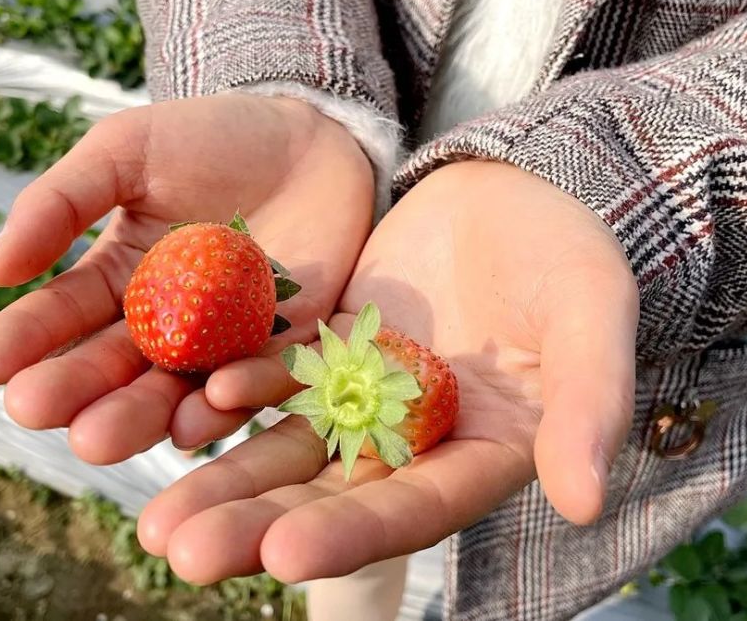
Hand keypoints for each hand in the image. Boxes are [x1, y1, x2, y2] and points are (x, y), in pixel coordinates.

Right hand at [0, 94, 373, 462]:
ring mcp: (224, 341)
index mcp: (118, 278)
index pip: (61, 316)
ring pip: (175, 391)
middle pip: (112, 368)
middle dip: (72, 391)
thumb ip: (62, 202)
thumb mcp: (126, 151)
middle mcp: (165, 323)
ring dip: (136, 417)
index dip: (20, 340)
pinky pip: (255, 383)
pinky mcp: (286, 347)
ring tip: (98, 437)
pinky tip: (195, 416)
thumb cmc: (214, 137)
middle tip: (32, 409)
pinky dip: (227, 401)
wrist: (314, 135)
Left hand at [136, 160, 638, 583]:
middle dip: (258, 527)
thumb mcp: (592, 312)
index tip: (285, 556)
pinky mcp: (330, 354)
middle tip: (179, 552)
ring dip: (225, 484)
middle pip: (332, 498)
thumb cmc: (567, 250)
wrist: (510, 189)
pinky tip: (185, 406)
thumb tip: (586, 503)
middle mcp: (416, 443)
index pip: (415, 508)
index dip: (354, 533)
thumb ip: (589, 401)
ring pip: (289, 452)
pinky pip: (276, 381)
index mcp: (482, 453)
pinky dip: (233, 396)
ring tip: (154, 520)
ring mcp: (366, 400)